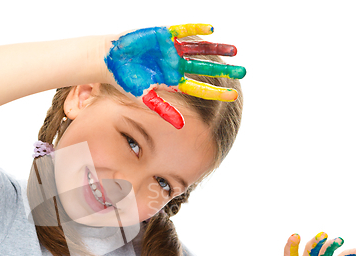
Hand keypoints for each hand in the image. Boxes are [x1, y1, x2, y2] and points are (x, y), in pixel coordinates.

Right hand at [104, 23, 245, 128]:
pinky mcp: (164, 35)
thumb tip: (182, 126)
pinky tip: (212, 30)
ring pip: (199, 50)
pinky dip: (197, 31)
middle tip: (244, 71)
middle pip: (205, 68)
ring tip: (236, 49)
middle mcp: (176, 65)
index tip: (234, 96)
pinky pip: (184, 32)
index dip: (216, 92)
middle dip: (224, 70)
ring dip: (217, 49)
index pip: (199, 88)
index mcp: (173, 81)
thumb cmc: (125, 81)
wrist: (111, 60)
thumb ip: (164, 110)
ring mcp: (171, 50)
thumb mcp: (145, 99)